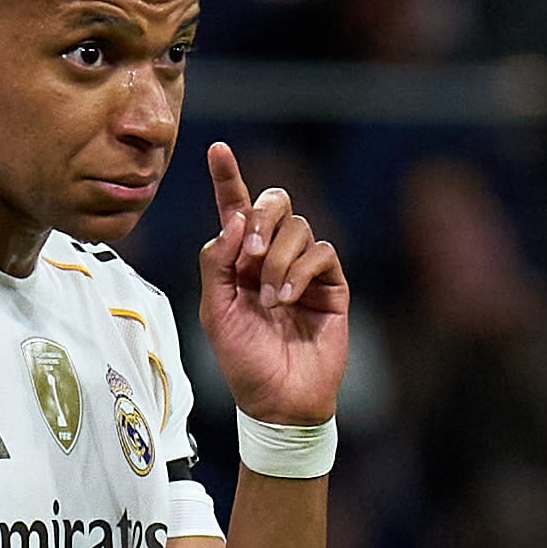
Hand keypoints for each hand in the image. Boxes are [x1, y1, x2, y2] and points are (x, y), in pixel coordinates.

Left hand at [196, 143, 348, 425]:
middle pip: (275, 203)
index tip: (217, 148)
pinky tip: (287, 300)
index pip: (235, 209)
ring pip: (298, 227)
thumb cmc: (244, 360)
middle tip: (249, 253)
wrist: (279, 399)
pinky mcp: (332, 283)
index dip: (228, 177)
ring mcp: (305, 268)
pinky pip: (321, 252)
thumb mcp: (215, 311)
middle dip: (261, 218)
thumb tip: (235, 219)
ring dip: (278, 259)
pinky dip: (300, 271)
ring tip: (269, 300)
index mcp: (240, 260)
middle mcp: (274, 256)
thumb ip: (217, 261)